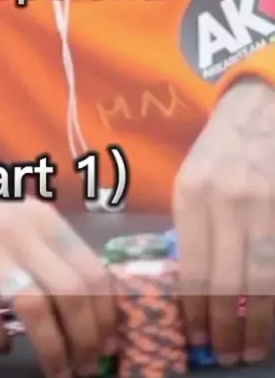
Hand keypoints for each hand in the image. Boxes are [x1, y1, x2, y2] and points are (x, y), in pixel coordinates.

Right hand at [0, 152, 116, 377]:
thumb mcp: (19, 214)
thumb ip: (48, 246)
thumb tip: (87, 298)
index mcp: (44, 219)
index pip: (92, 269)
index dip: (107, 313)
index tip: (110, 343)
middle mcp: (22, 232)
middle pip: (72, 292)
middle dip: (86, 338)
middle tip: (86, 366)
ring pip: (36, 307)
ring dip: (52, 349)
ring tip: (56, 371)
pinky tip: (0, 346)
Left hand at [173, 78, 274, 365]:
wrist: (261, 105)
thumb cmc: (223, 145)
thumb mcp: (195, 177)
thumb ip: (194, 226)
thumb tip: (194, 287)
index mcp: (192, 194)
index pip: (192, 270)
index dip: (195, 312)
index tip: (196, 338)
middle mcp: (226, 201)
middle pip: (225, 284)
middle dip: (224, 329)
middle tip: (224, 356)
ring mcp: (263, 205)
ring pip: (260, 282)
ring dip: (255, 326)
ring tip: (249, 350)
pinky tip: (271, 318)